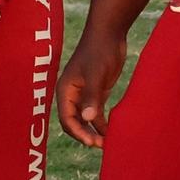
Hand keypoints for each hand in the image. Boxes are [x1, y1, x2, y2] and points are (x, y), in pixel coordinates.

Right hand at [56, 21, 127, 148]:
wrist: (109, 34)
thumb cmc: (99, 51)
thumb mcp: (96, 74)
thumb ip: (91, 97)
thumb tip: (87, 119)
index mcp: (65, 90)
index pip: (66, 118)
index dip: (77, 132)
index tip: (92, 141)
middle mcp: (72, 94)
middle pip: (74, 122)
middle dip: (85, 134)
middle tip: (102, 145)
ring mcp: (84, 94)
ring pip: (86, 120)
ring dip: (95, 131)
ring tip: (108, 142)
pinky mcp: (96, 92)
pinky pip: (96, 113)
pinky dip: (102, 123)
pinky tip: (113, 130)